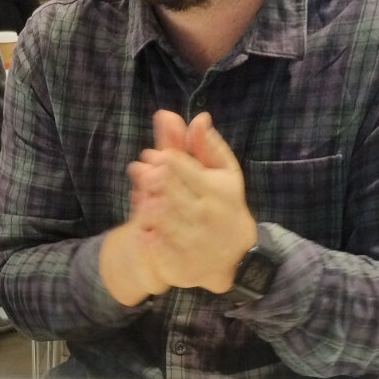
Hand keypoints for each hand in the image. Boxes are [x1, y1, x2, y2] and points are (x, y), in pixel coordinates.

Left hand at [127, 111, 256, 292]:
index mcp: (216, 190)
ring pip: (154, 214)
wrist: (236, 258)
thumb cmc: (227, 206)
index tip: (153, 156)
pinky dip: (144, 232)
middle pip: (162, 187)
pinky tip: (145, 226)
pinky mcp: (179, 261)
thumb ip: (208, 146)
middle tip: (142, 171)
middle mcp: (204, 214)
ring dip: (144, 201)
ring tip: (144, 196)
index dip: (159, 157)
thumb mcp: (225, 174)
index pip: (177, 166)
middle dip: (148, 176)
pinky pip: (152, 243)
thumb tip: (198, 117)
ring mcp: (191, 240)